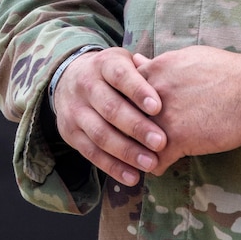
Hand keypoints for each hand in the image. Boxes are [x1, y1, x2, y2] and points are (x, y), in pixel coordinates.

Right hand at [51, 48, 166, 186]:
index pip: (120, 76)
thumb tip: (172, 80)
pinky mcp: (70, 133)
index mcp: (103, 64)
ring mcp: (75, 111)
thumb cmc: (111, 74)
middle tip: (161, 142)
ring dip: (126, 151)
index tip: (158, 107)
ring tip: (150, 163)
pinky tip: (133, 176)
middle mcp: (86, 86)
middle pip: (110, 108)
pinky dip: (112, 167)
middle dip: (136, 127)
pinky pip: (91, 153)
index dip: (138, 91)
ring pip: (100, 133)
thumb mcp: (125, 63)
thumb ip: (147, 71)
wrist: (68, 78)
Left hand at [131, 46, 240, 168]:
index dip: (125, 108)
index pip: (119, 93)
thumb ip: (158, 63)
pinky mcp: (177, 140)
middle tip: (133, 142)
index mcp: (152, 72)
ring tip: (146, 157)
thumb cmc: (227, 70)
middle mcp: (150, 94)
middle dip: (125, 132)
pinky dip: (157, 167)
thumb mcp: (187, 57)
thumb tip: (138, 60)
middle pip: (121, 119)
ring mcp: (161, 118)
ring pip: (133, 143)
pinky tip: (164, 166)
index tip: (131, 117)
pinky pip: (154, 162)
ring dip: (138, 153)